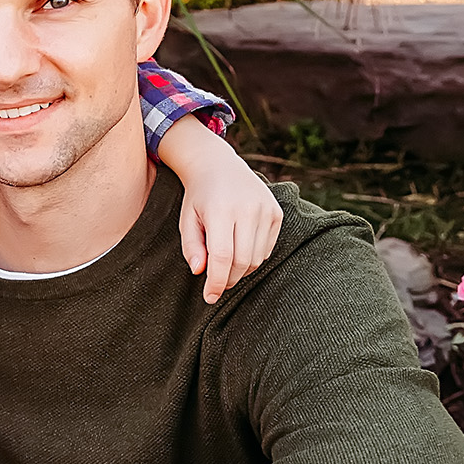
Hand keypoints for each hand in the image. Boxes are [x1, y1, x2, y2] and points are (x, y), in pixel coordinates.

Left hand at [158, 121, 281, 302]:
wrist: (218, 166)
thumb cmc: (199, 198)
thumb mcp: (186, 221)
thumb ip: (191, 247)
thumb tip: (200, 272)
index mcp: (221, 210)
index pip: (222, 257)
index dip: (216, 282)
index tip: (209, 297)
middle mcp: (247, 209)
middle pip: (242, 261)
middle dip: (228, 279)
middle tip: (217, 283)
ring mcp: (265, 210)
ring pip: (256, 258)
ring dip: (241, 270)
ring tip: (226, 265)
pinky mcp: (276, 213)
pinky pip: (267, 249)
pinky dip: (254, 257)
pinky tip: (240, 249)